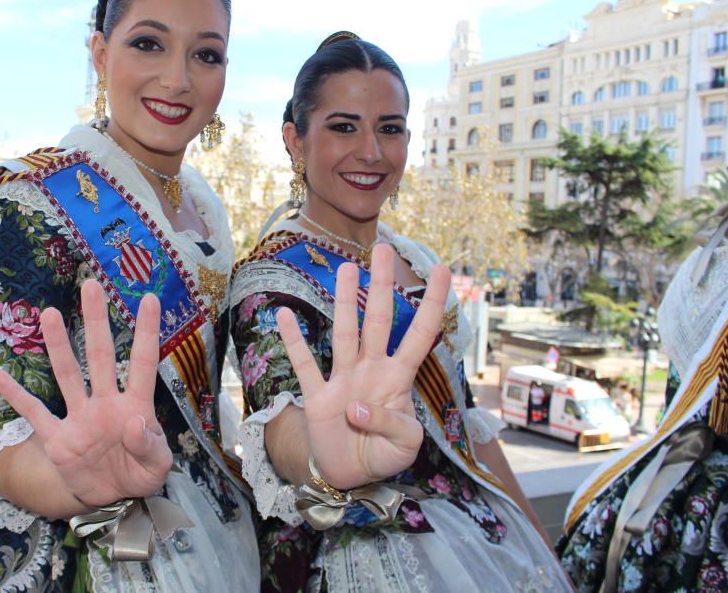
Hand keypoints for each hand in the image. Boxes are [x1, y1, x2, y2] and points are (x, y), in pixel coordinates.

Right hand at [0, 280, 172, 506]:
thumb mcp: (157, 467)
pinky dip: (17, 397)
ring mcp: (79, 417)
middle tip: (90, 286)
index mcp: (136, 406)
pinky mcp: (57, 438)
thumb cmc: (140, 472)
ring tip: (48, 314)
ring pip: (68, 374)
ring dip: (58, 345)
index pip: (143, 362)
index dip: (146, 332)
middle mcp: (105, 402)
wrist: (112, 498)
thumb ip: (151, 446)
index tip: (149, 299)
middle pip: (101, 356)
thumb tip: (136, 422)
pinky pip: (35, 414)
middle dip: (96, 322)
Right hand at [277, 244, 449, 489]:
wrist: (350, 476)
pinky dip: (294, 342)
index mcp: (398, 379)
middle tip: (382, 250)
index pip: (419, 335)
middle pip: (377, 321)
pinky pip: (305, 366)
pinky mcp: (318, 397)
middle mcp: (371, 370)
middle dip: (381, 286)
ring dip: (343, 302)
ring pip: (345, 334)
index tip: (442, 270)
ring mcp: (343, 380)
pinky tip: (285, 315)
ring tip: (346, 270)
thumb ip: (392, 425)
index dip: (432, 305)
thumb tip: (356, 405)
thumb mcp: (406, 446)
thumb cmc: (384, 454)